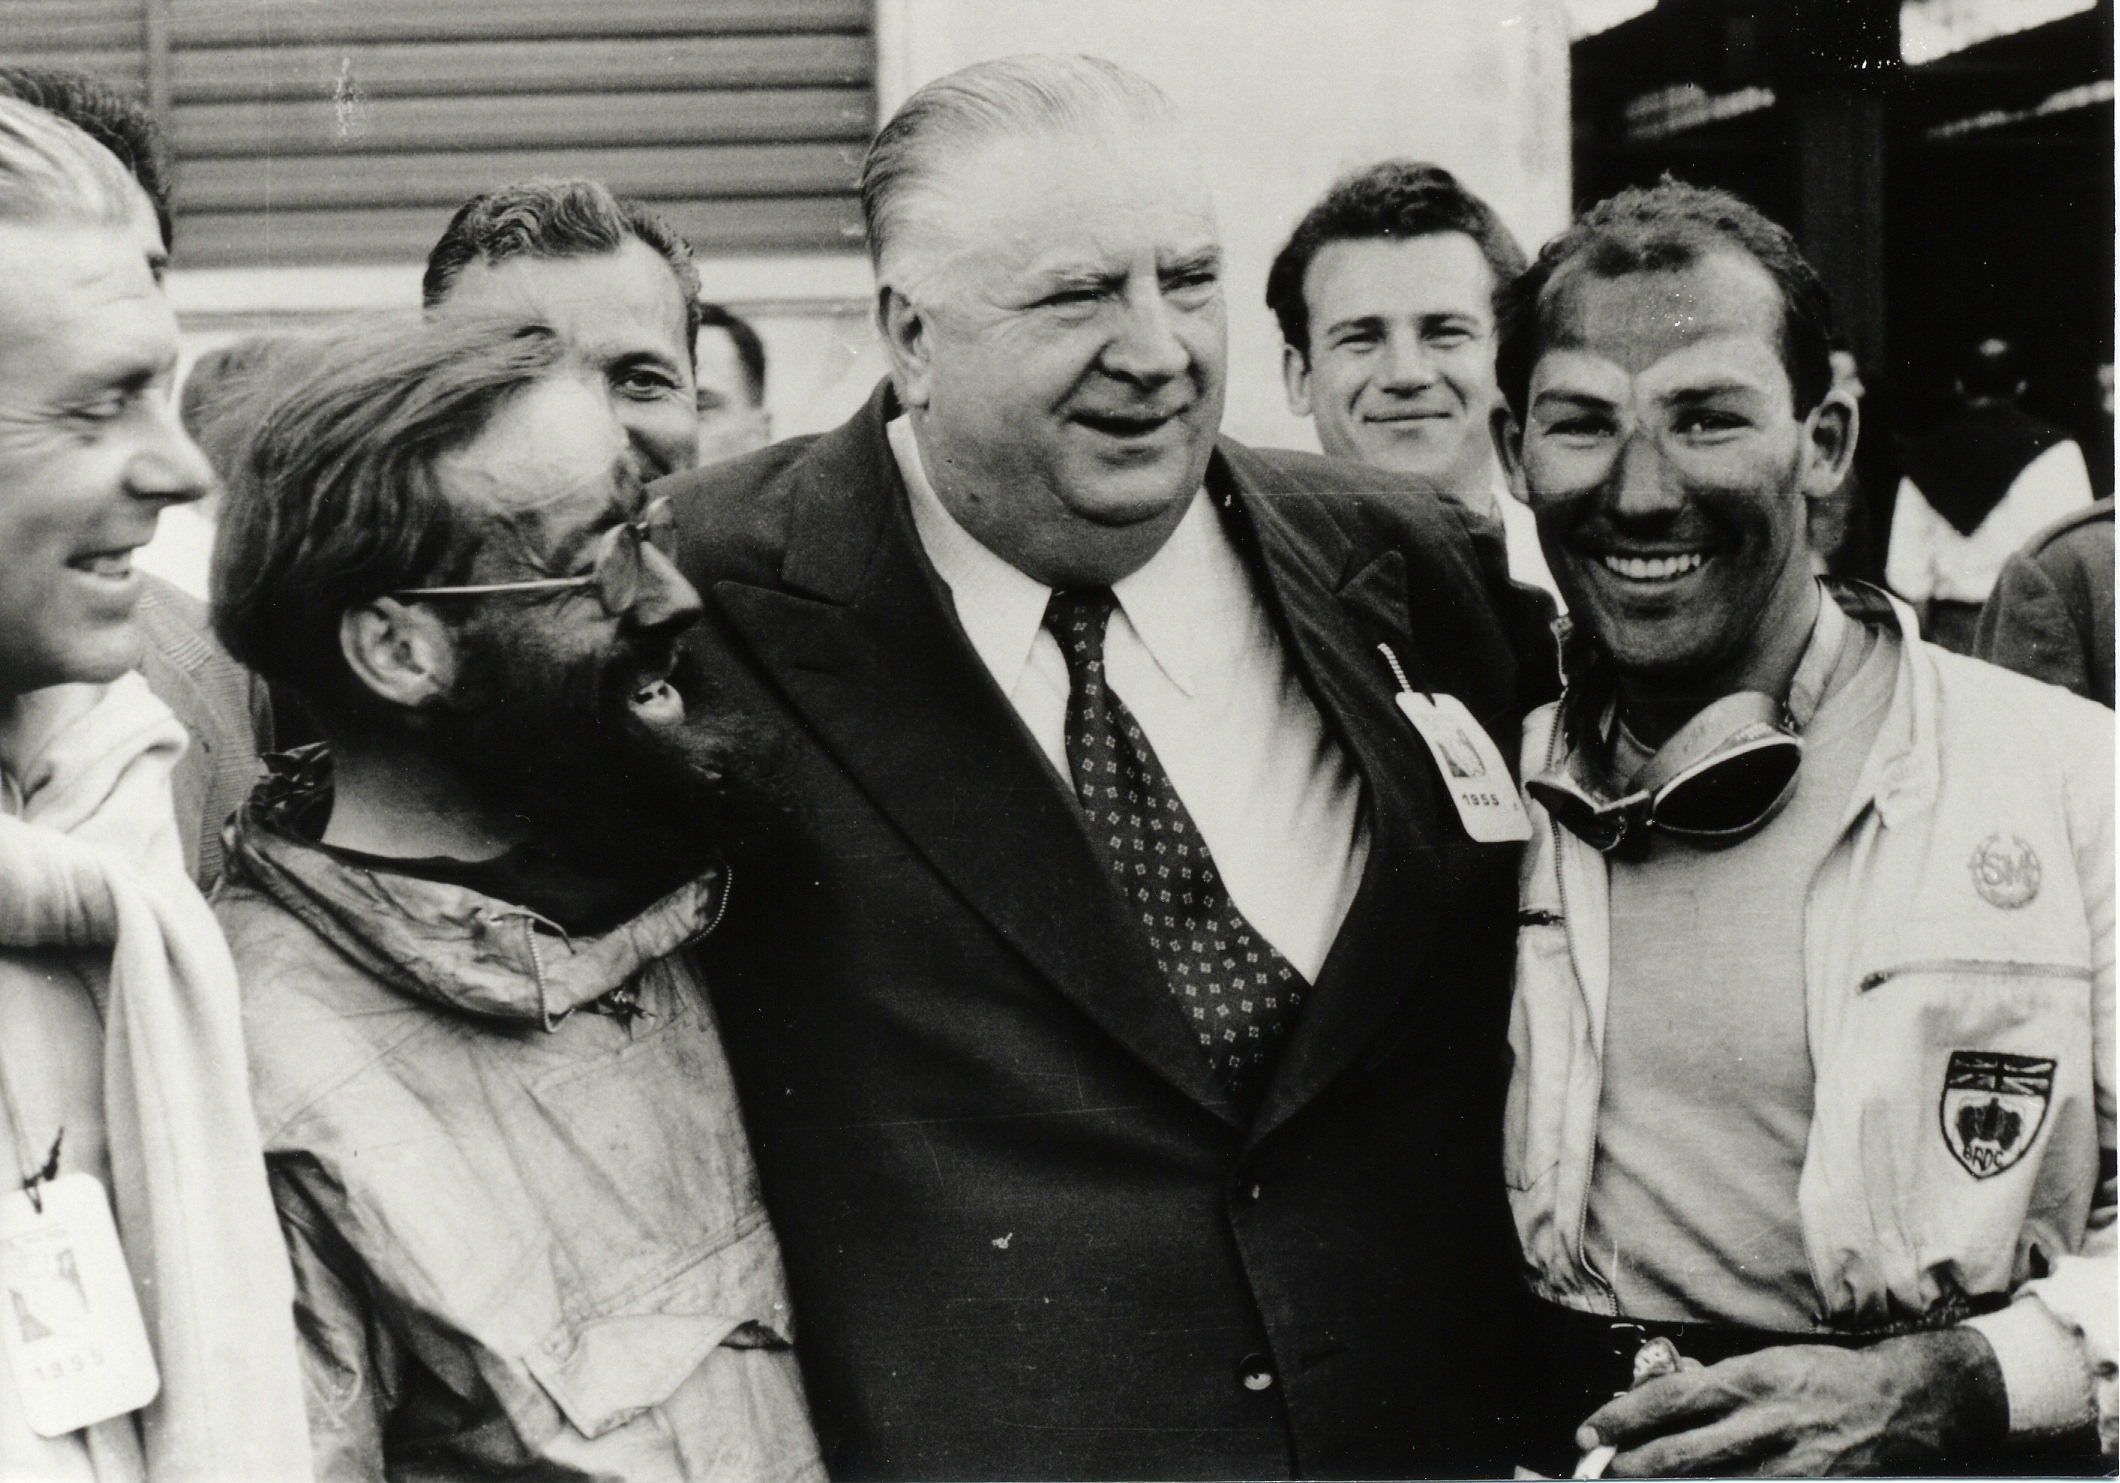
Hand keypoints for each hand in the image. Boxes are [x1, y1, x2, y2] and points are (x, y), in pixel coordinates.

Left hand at [1576, 1329, 2007, 1475]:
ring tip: (1636, 1482)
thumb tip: (1662, 1397)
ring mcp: (1791, 1465)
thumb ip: (1715, 1383)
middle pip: (1680, 1453)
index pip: (1670, 1400)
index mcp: (1753, 1379)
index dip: (1622, 1419)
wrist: (1903, 1404)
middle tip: (1600, 1468)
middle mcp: (1767, 1423)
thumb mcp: (1767, 1361)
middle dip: (1631, 1465)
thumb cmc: (1825, 1375)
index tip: (1590, 1432)